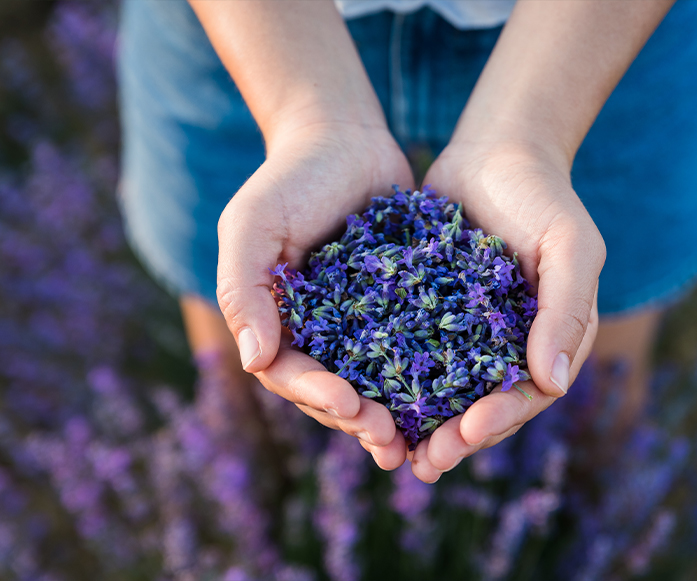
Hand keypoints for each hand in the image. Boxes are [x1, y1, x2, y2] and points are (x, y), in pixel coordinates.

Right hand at [216, 122, 413, 469]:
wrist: (342, 137)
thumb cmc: (288, 179)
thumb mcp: (252, 226)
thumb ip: (243, 291)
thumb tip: (254, 362)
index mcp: (277, 322)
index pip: (291, 374)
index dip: (317, 395)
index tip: (348, 403)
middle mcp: (318, 332)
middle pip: (334, 390)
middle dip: (359, 419)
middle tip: (390, 443)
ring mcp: (360, 324)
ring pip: (376, 382)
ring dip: (394, 415)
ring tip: (419, 443)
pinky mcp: (400, 307)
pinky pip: (412, 348)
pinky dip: (427, 377)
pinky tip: (453, 396)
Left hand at [409, 138, 603, 481]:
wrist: (495, 152)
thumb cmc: (542, 196)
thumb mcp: (570, 246)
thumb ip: (565, 310)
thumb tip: (552, 383)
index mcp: (546, 339)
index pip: (526, 394)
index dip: (500, 418)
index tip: (469, 432)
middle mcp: (505, 344)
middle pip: (480, 404)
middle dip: (454, 436)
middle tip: (423, 463)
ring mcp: (463, 331)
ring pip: (441, 389)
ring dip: (419, 423)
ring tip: (389, 448)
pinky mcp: (426, 312)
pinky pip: (408, 350)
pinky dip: (389, 377)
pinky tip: (362, 395)